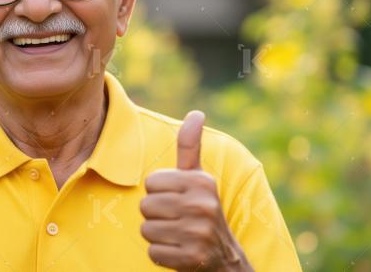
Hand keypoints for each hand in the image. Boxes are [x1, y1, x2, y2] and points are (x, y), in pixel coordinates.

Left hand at [139, 110, 252, 270]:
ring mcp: (199, 234)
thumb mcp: (198, 177)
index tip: (177, 200)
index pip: (150, 183)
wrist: (224, 257)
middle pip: (145, 206)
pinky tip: (179, 251)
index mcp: (202, 182)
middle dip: (156, 215)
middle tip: (177, 220)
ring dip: (158, 236)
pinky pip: (153, 253)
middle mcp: (203, 206)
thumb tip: (196, 113)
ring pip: (147, 230)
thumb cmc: (201, 209)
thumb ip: (190, 146)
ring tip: (178, 235)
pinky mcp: (193, 258)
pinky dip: (162, 256)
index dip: (158, 193)